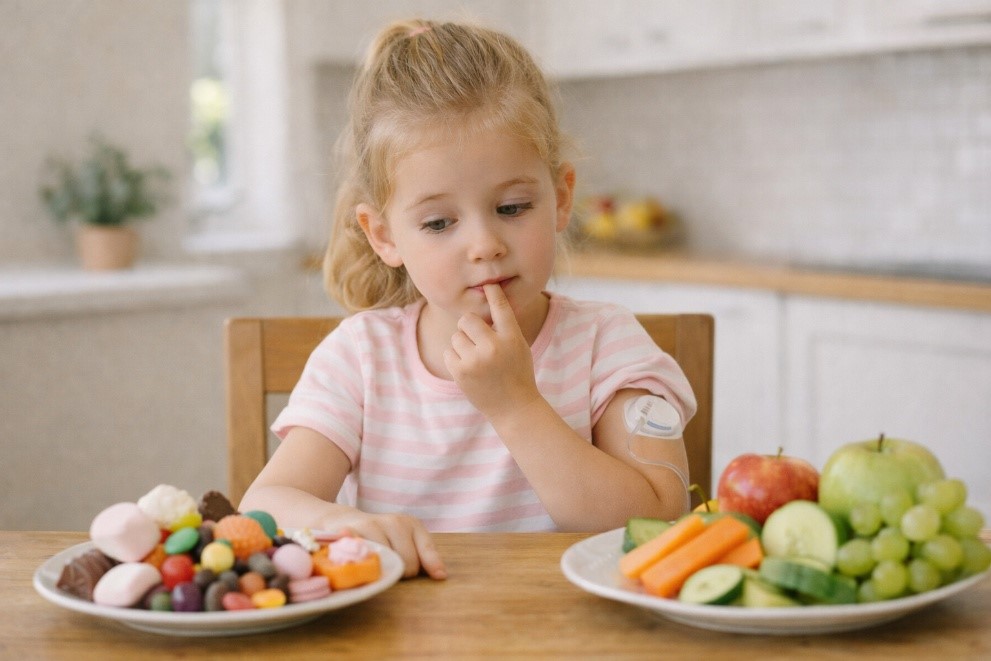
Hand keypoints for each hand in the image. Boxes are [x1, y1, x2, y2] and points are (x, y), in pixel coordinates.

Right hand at [327, 511, 445, 579]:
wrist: (346, 521)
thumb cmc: (383, 538)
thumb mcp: (406, 542)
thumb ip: (423, 557)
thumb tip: (441, 575)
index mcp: (411, 524)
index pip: (426, 548)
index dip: (432, 564)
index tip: (439, 576)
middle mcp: (393, 522)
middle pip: (407, 562)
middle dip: (401, 573)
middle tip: (391, 569)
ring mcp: (371, 526)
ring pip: (386, 563)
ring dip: (381, 571)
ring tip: (375, 565)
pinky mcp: (349, 532)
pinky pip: (360, 555)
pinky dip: (360, 561)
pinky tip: (358, 561)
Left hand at [443, 284, 540, 421]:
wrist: (513, 407)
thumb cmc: (517, 373)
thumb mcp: (519, 346)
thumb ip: (504, 327)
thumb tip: (486, 301)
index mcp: (512, 338)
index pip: (500, 308)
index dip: (493, 294)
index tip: (488, 285)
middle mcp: (493, 347)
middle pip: (468, 319)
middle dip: (469, 326)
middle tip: (477, 338)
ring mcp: (475, 360)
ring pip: (456, 336)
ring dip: (462, 343)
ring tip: (475, 358)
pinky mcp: (460, 372)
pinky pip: (448, 352)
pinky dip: (455, 358)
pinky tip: (468, 368)